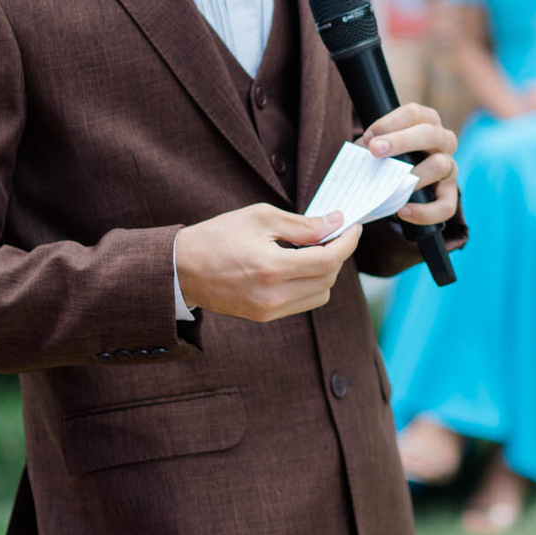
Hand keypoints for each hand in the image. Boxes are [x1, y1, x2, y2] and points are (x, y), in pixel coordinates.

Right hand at [174, 204, 361, 321]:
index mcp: (273, 268)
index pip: (328, 260)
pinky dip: (309, 284)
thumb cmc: (218, 236)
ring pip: (319, 295)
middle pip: (328, 279)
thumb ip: (302, 224)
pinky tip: (298, 265)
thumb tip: (335, 223)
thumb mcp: (260, 217)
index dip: (347, 242)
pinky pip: (301, 303)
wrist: (182, 269)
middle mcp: (274, 295)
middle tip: (334, 232)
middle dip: (338, 254)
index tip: (353, 226)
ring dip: (325, 272)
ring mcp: (269, 310)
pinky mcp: (263, 317)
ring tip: (315, 249)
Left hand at [361, 101, 459, 233]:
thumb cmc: (394, 155)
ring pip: (441, 165)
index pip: (414, 113)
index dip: (390, 123)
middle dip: (401, 141)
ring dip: (416, 175)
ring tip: (393, 184)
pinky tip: (403, 211)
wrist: (408, 179)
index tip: (368, 137)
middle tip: (375, 150)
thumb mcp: (385, 145)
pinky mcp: (450, 194)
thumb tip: (359, 152)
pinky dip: (425, 211)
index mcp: (428, 122)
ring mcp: (450, 167)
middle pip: (430, 134)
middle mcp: (443, 141)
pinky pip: (445, 206)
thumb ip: (373, 145)